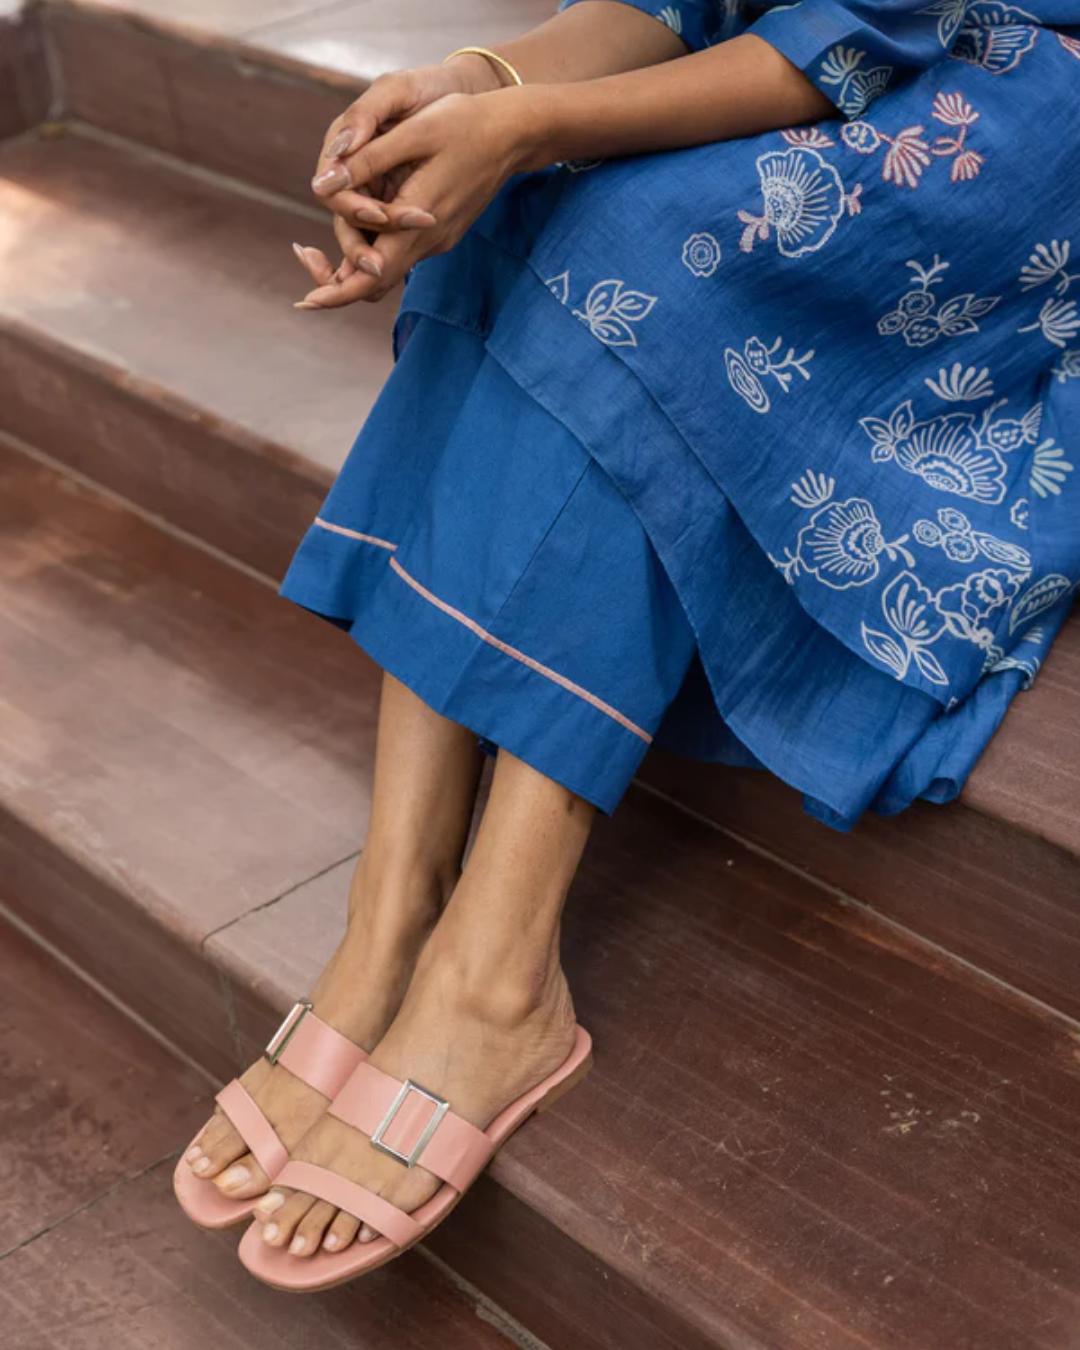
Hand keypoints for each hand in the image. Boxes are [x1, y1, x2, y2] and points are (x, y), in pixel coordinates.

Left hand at [295, 89, 539, 309]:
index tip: (305, 302)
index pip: (372, 276)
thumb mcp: (413, 133)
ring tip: (311, 246)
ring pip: (386, 267)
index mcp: (419, 223)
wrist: (514, 133)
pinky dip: (371, 246)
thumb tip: (321, 184)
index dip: (336, 293)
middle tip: (300, 254)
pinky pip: (399, 250)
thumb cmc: (465, 124)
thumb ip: (367, 161)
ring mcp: (436, 240)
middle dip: (334, 280)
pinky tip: (352, 224)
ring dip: (350, 262)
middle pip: (375, 281)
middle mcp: (428, 242)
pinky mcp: (440, 231)